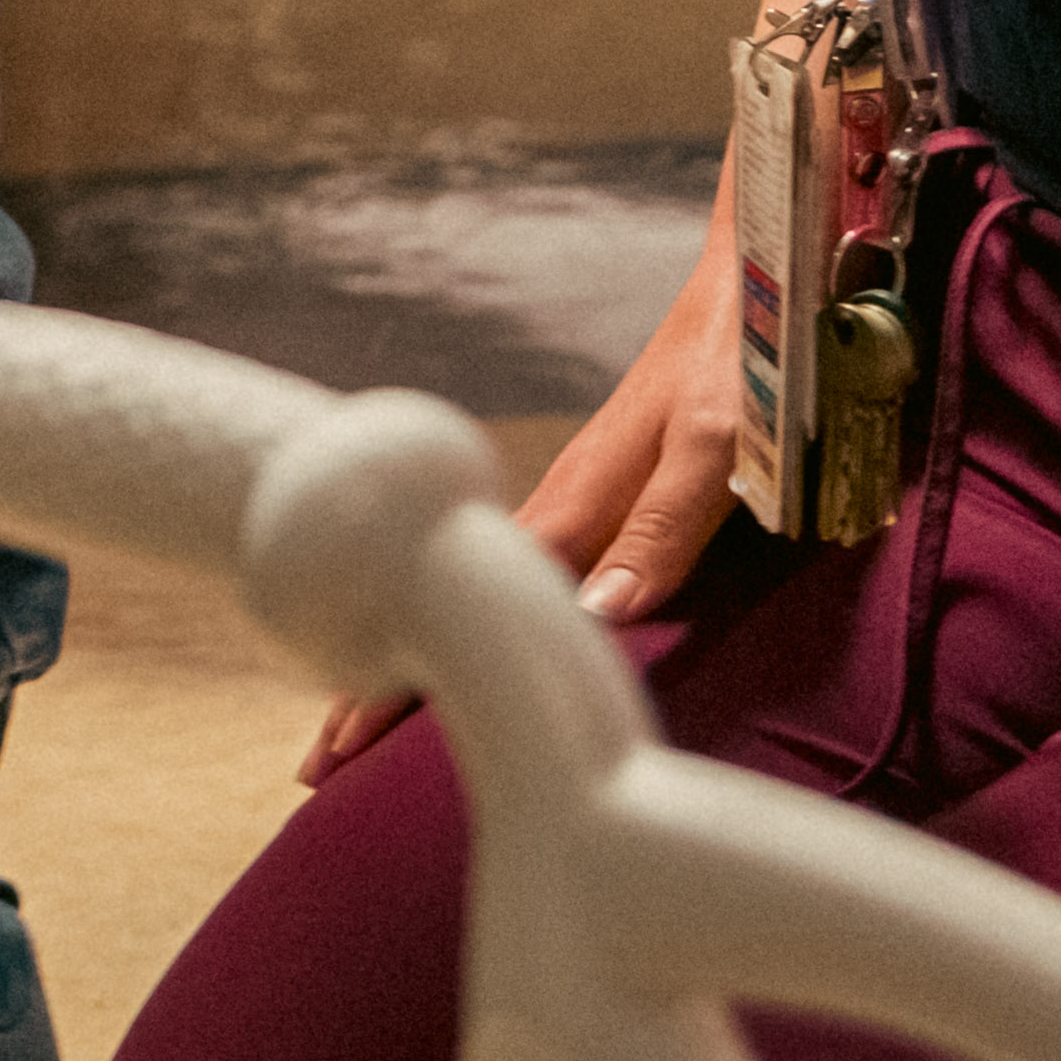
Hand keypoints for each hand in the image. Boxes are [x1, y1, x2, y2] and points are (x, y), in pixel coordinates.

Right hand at [306, 228, 744, 783]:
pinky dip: (448, 622)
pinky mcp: (586, 504)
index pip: (463, 612)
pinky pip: (497, 581)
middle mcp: (550, 511)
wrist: (745, 290)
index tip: (346, 747)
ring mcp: (561, 506)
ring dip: (398, 662)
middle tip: (315, 770)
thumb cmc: (743, 368)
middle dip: (371, 692)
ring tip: (348, 728)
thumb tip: (600, 614)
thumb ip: (664, 521)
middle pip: (436, 614)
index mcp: (572, 507)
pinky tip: (439, 646)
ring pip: (454, 597)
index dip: (403, 681)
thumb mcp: (720, 442)